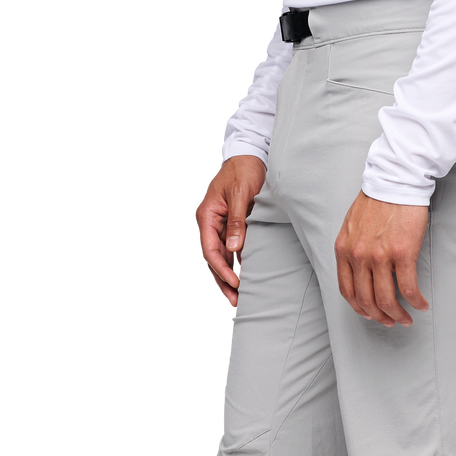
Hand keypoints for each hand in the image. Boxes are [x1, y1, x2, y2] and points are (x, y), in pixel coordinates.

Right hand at [193, 155, 267, 309]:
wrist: (249, 154)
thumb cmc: (243, 170)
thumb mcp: (240, 193)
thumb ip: (236, 221)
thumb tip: (234, 249)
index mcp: (206, 214)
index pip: (209, 249)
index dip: (221, 268)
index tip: (236, 282)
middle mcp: (208, 222)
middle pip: (212, 258)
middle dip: (223, 280)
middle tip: (235, 301)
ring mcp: (217, 226)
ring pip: (219, 257)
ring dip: (228, 277)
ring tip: (238, 297)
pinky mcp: (229, 227)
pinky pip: (228, 251)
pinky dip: (234, 265)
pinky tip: (243, 279)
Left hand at [335, 190, 429, 326]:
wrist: (396, 180)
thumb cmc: (378, 199)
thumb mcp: (352, 225)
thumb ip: (352, 248)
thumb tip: (361, 269)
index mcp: (344, 250)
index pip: (347, 291)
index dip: (359, 308)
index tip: (369, 314)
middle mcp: (358, 256)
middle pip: (365, 300)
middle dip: (378, 316)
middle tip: (390, 321)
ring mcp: (379, 256)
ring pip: (386, 299)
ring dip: (397, 315)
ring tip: (406, 319)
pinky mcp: (402, 253)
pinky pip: (407, 288)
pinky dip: (415, 301)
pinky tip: (421, 304)